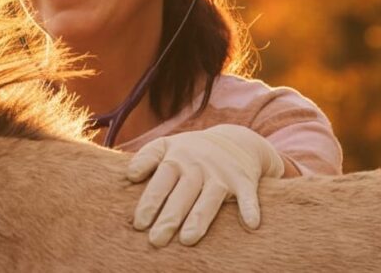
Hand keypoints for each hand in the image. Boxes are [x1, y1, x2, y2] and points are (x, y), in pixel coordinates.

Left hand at [126, 124, 283, 246]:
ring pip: (210, 197)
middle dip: (170, 216)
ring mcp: (221, 173)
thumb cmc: (191, 151)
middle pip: (183, 192)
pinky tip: (251, 224)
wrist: (234, 140)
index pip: (161, 180)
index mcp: (176, 158)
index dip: (150, 201)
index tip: (139, 223)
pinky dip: (250, 208)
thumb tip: (129, 174)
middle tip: (156, 240)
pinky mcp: (243, 180)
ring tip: (188, 239)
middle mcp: (198, 165)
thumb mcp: (167, 146)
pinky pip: (248, 195)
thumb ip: (147, 158)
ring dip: (200, 217)